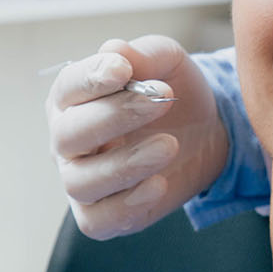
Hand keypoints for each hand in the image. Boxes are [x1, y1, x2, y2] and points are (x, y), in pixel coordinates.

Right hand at [46, 35, 227, 239]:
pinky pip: (97, 221)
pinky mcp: (103, 215)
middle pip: (69, 135)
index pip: (68, 88)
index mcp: (73, 99)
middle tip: (161, 100)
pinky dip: (125, 206)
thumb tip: (114, 50)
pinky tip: (158, 184)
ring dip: (125, 164)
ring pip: (81, 182)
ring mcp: (81, 180)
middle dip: (114, 116)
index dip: (91, 78)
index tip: (124, 69)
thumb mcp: (168, 63)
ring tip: (169, 145)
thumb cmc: (171, 92)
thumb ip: (145, 54)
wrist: (205, 132)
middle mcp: (67, 141)